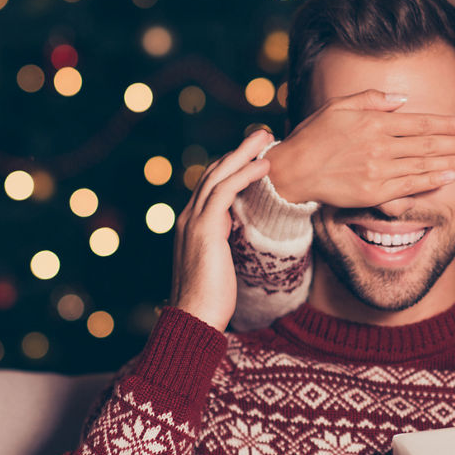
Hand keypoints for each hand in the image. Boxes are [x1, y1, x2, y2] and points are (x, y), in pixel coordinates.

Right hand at [170, 130, 273, 330]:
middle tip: (263, 135)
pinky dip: (245, 175)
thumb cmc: (211, 301)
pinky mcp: (204, 229)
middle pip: (213, 173)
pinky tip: (264, 167)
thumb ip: (222, 243)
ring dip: (244, 154)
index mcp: (190, 225)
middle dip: (239, 151)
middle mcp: (188, 217)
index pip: (210, 186)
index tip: (254, 155)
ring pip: (218, 175)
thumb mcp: (218, 264)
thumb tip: (235, 233)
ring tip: (267, 139)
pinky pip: (225, 191)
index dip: (232, 167)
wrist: (194, 319)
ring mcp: (193, 221)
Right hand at [266, 89, 454, 205]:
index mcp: (374, 121)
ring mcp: (378, 170)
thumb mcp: (339, 106)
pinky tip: (450, 176)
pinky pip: (410, 185)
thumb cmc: (314, 136)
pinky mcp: (373, 192)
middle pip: (429, 143)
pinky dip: (432, 180)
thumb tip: (403, 101)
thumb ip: (372, 99)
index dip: (448, 124)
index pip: (421, 122)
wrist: (292, 171)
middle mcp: (380, 145)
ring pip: (425, 164)